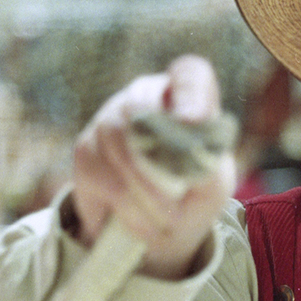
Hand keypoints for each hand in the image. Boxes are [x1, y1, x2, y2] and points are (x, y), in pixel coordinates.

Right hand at [70, 55, 236, 279]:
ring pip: (119, 139)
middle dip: (161, 158)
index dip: (190, 91)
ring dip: (145, 188)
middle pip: (144, 106)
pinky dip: (126, 202)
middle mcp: (147, 97)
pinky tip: (141, 219)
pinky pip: (101, 170)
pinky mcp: (87, 148)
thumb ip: (207, 162)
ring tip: (165, 218)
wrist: (158, 227)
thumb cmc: (195, 195)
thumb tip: (188, 143)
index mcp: (188, 98)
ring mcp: (112, 118)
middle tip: (178, 197)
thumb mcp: (213, 184)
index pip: (189, 72)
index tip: (193, 120)